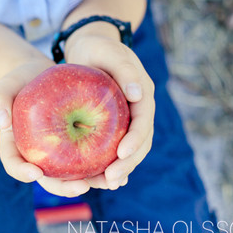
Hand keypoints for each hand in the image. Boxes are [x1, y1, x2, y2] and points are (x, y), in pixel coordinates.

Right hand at [0, 58, 98, 196]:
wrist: (43, 75)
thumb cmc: (21, 80)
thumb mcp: (7, 84)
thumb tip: (1, 120)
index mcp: (15, 146)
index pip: (14, 164)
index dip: (22, 172)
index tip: (35, 172)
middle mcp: (36, 156)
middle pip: (48, 180)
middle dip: (64, 188)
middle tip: (82, 187)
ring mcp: (57, 155)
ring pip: (72, 176)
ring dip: (91, 183)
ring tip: (109, 182)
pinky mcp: (76, 147)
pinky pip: (89, 161)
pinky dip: (104, 166)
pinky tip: (120, 167)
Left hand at [64, 31, 154, 190]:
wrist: (89, 47)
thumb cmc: (96, 47)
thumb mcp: (108, 52)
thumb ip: (125, 70)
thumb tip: (139, 94)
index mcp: (142, 94)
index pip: (143, 122)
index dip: (135, 140)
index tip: (120, 154)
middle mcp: (139, 109)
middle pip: (140, 142)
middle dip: (128, 163)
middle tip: (110, 180)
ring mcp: (128, 118)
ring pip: (131, 149)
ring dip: (122, 168)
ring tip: (107, 184)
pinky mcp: (115, 125)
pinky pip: (116, 147)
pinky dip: (111, 162)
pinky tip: (100, 179)